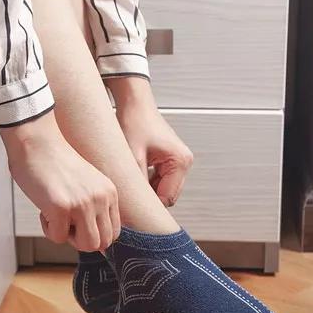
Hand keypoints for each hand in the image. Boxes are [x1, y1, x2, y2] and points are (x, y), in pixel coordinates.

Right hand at [0, 111, 119, 250]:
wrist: (36, 141)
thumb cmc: (54, 162)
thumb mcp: (87, 183)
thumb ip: (95, 206)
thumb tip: (97, 243)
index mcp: (109, 192)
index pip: (113, 233)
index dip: (92, 234)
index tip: (76, 222)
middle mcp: (101, 198)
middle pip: (101, 243)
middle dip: (80, 239)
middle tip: (65, 221)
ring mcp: (83, 203)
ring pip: (86, 246)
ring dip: (67, 236)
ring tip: (56, 216)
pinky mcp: (62, 207)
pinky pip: (58, 238)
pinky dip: (47, 228)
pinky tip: (43, 207)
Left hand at [107, 78, 193, 206]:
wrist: (134, 103)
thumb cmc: (135, 121)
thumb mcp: (132, 156)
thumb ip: (136, 182)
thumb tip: (132, 204)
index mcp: (180, 161)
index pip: (167, 198)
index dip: (149, 205)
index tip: (132, 208)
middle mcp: (184, 162)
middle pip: (167, 195)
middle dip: (148, 197)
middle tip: (128, 194)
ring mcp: (178, 161)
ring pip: (162, 189)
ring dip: (147, 188)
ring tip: (130, 179)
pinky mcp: (170, 160)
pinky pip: (160, 180)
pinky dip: (147, 181)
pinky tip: (134, 173)